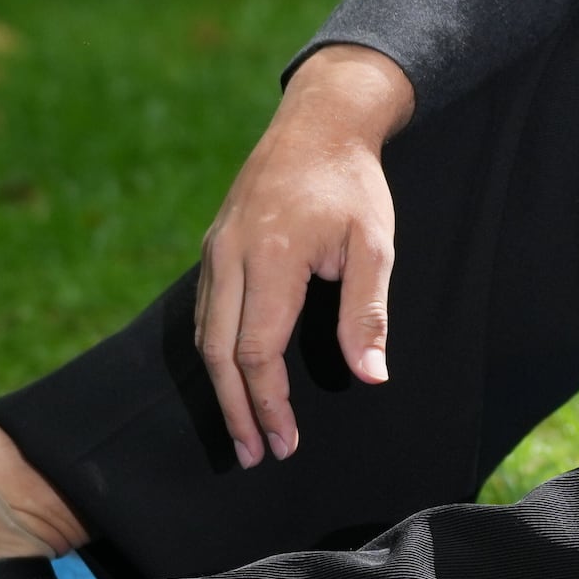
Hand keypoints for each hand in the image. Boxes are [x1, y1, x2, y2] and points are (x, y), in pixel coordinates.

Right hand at [194, 44, 413, 467]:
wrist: (319, 122)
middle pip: (218, 353)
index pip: (257, 351)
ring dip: (221, 387)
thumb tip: (371, 378)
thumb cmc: (353, 185)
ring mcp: (216, 250)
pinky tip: (231, 378)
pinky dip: (213, 353)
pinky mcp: (214, 246)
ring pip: (203, 335)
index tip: (284, 442)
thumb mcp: (374, 244)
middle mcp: (231, 256)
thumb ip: (368, 313)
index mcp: (271, 258)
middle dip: (236, 410)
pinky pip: (203, 311)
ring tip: (243, 430)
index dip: (268, 404)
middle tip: (254, 456)